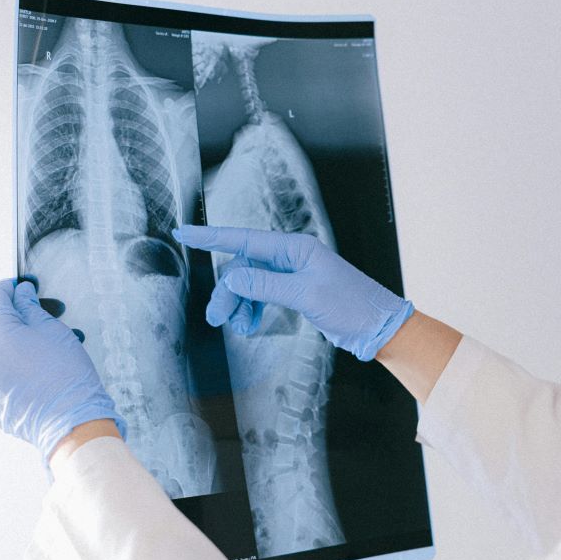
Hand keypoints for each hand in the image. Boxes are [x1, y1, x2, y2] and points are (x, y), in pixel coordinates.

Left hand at [0, 279, 126, 463]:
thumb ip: (31, 306)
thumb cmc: (66, 374)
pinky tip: (39, 372)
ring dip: (17, 344)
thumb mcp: (53, 330)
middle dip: (19, 317)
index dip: (12, 288)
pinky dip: (13, 369)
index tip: (27, 287)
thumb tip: (20, 294)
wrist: (71, 422)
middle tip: (48, 315)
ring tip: (49, 348)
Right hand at [174, 226, 414, 361]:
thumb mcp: (306, 295)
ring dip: (239, 305)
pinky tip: (250, 325)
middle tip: (217, 319)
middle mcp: (291, 256)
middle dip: (228, 292)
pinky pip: (261, 296)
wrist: (376, 327)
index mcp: (295, 248)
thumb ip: (266, 285)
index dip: (211, 237)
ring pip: (249, 284)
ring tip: (238, 327)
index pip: (245, 239)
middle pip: (243, 268)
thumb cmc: (351, 306)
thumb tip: (233, 279)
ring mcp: (292, 274)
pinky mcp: (294, 292)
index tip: (184, 233)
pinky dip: (252, 310)